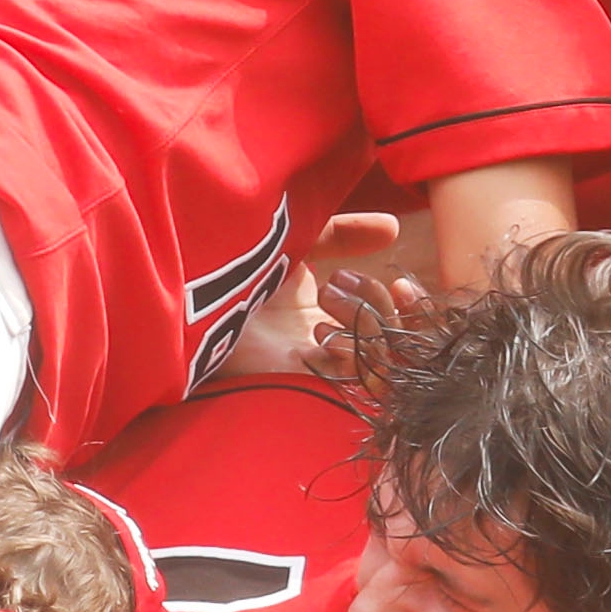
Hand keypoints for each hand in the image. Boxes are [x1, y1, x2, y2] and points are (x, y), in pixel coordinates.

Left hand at [226, 213, 404, 383]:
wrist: (202, 301)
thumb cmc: (242, 273)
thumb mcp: (300, 241)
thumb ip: (343, 233)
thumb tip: (394, 227)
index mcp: (337, 313)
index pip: (396, 320)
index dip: (408, 306)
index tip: (399, 282)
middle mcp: (337, 341)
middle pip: (394, 336)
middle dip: (375, 303)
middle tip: (336, 282)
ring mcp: (325, 365)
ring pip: (382, 356)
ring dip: (363, 322)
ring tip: (322, 301)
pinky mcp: (309, 384)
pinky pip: (358, 380)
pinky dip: (350, 354)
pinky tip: (318, 335)